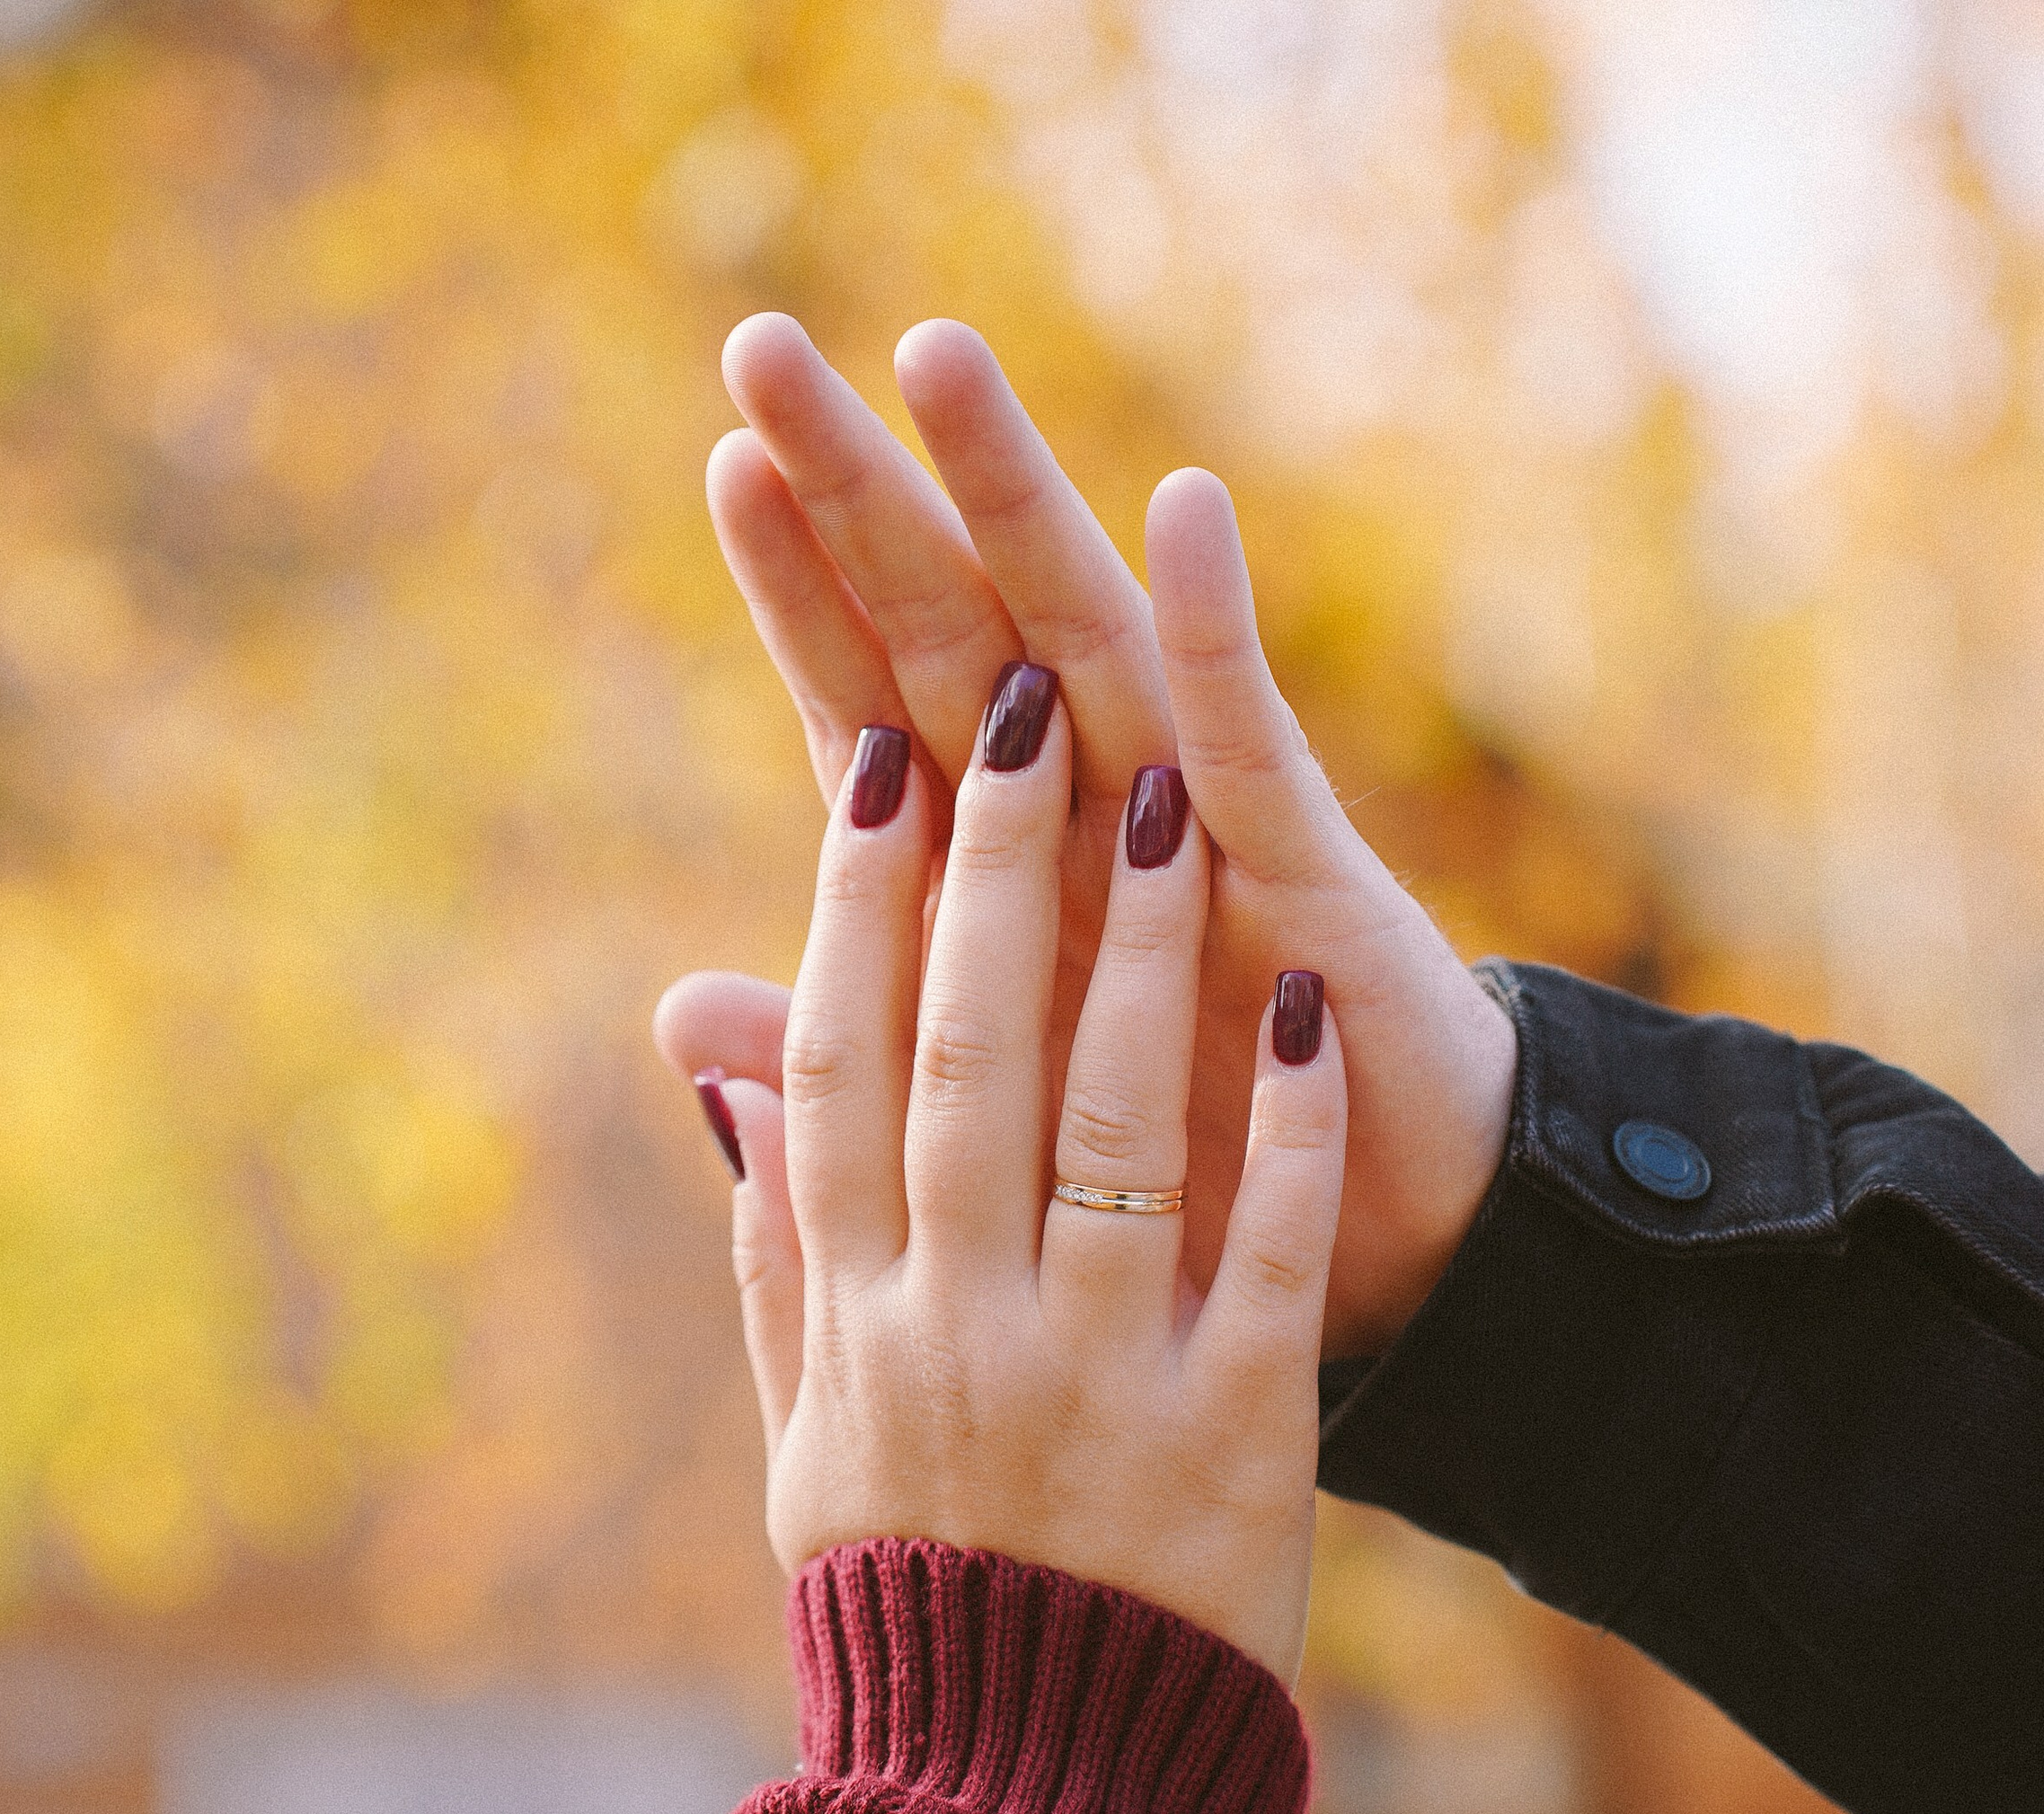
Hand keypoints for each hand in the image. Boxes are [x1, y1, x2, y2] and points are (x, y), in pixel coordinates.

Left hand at [662, 314, 1512, 1358]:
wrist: (1367, 1235)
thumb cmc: (1176, 1170)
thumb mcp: (982, 1124)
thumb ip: (849, 1055)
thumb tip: (676, 1014)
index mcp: (994, 876)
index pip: (878, 710)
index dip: (806, 594)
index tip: (725, 467)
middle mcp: (1083, 818)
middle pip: (954, 631)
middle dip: (863, 495)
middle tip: (763, 349)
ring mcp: (1194, 826)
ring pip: (1087, 642)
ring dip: (1013, 501)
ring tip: (935, 361)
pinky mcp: (1303, 873)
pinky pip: (1253, 744)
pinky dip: (1217, 631)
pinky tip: (1183, 510)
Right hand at [678, 686, 1344, 1685]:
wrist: (1016, 1811)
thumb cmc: (911, 1602)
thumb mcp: (806, 1443)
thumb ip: (770, 1258)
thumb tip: (720, 1077)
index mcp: (852, 1321)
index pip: (841, 1073)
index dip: (853, 910)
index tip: (877, 766)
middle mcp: (956, 1331)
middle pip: (967, 1059)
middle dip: (992, 872)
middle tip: (1019, 704)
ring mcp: (1094, 1383)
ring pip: (1108, 1127)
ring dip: (1136, 955)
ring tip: (1160, 793)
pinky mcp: (1233, 1442)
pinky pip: (1261, 1259)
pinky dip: (1284, 1131)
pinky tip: (1308, 1007)